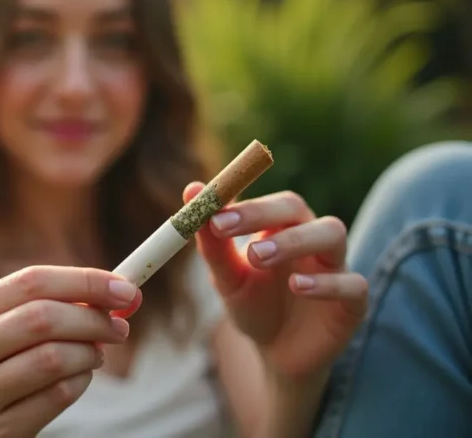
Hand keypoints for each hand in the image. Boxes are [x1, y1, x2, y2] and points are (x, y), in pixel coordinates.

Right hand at [0, 265, 141, 437]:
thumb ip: (53, 304)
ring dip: (87, 354)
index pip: (29, 282)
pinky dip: (79, 384)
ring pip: (52, 358)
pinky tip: (77, 381)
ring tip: (93, 356)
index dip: (83, 281)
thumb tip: (120, 289)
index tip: (124, 288)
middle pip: (41, 318)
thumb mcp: (7, 332)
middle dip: (92, 319)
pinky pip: (56, 396)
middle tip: (119, 328)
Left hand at [184, 183, 367, 381]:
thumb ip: (212, 242)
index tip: (213, 216)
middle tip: (227, 230)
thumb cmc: (253, 306)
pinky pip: (353, 283)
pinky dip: (326, 282)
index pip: (265, 201)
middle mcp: (310, 237)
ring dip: (294, 240)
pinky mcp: (353, 301)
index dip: (242, 205)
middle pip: (296, 208)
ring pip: (332, 233)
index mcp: (280, 226)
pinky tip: (297, 286)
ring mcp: (336, 266)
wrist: (278, 355)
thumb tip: (192, 191)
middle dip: (262, 215)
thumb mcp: (227, 279)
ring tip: (258, 257)